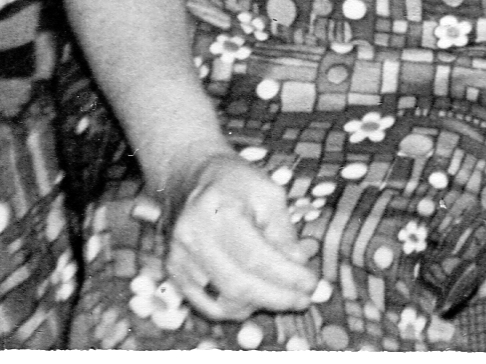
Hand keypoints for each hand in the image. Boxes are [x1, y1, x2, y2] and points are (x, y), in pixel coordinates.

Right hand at [160, 148, 323, 319]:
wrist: (190, 176)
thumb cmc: (236, 181)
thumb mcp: (269, 193)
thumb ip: (283, 231)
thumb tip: (299, 266)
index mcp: (217, 212)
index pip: (256, 258)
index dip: (287, 277)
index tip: (312, 284)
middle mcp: (192, 239)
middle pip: (238, 285)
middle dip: (278, 297)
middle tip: (305, 299)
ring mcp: (178, 258)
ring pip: (222, 301)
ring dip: (259, 305)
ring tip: (284, 295)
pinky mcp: (173, 272)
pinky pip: (205, 305)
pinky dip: (235, 309)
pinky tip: (256, 299)